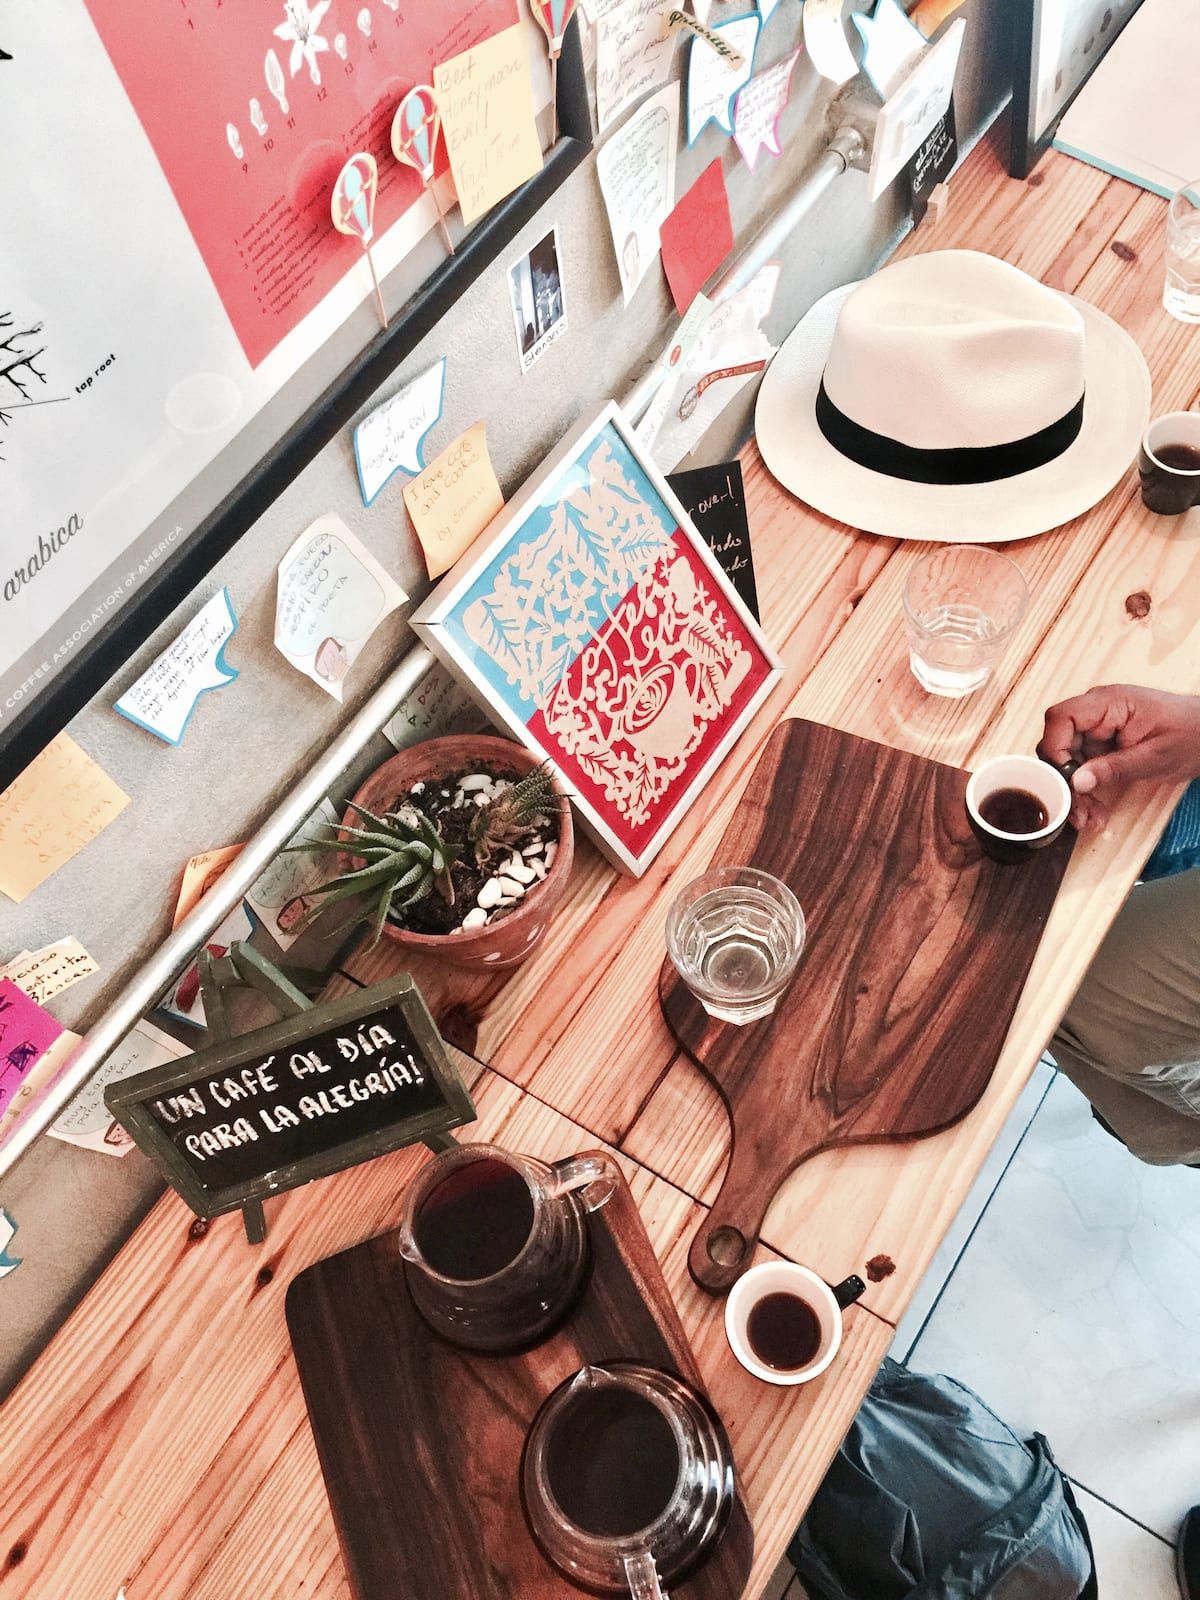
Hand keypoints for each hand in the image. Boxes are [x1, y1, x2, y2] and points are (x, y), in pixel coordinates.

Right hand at [1037, 685, 1199, 831]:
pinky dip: (1087, 790)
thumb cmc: (1192, 734)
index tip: (1063, 780)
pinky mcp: (1102, 744)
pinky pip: (1083, 766)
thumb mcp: (1155, 757)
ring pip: (1068, 760)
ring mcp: (1099, 728)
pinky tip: (1095, 809)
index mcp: (1109, 703)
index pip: (1062, 718)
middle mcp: (1098, 712)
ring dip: (1075, 791)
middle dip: (1065, 781)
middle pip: (1060, 743)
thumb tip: (1077, 781)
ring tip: (1090, 817)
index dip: (1054, 749)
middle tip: (1077, 811)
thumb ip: (1115, 768)